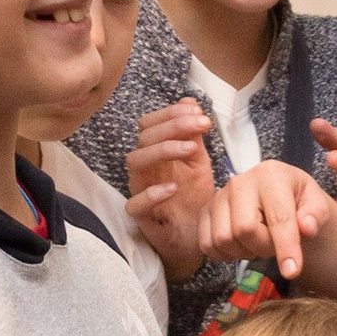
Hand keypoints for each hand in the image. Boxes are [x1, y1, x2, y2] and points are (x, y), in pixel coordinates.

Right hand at [126, 101, 214, 277]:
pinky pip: (135, 204)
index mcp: (154, 151)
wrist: (196, 235)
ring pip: (135, 163)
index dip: (172, 114)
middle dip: (173, 126)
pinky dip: (152, 193)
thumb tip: (190, 100)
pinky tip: (173, 188)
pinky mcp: (141, 216)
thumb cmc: (193, 196)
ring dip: (163, 150)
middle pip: (144, 138)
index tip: (199, 112)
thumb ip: (193, 134)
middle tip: (202, 124)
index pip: (151, 123)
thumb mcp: (198, 161)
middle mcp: (144, 168)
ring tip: (191, 149)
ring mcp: (139, 190)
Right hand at [202, 161, 336, 283]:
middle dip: (263, 247)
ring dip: (245, 251)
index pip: (278, 217)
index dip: (286, 247)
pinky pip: (207, 245)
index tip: (292, 271)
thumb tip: (306, 227)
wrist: (276, 195)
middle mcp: (240, 181)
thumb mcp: (316, 203)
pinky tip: (241, 245)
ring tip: (258, 241)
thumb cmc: (297, 199)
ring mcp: (219, 196)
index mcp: (271, 174)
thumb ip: (316, 215)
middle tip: (274, 244)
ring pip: (223, 240)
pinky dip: (225, 254)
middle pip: (244, 230)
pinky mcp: (205, 212)